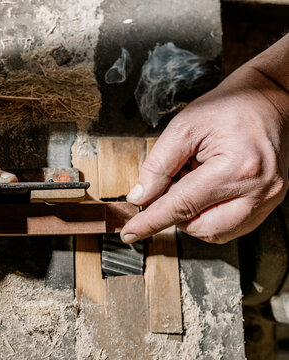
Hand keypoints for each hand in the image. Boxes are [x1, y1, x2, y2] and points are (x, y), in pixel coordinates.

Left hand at [121, 63, 288, 243]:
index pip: (183, 206)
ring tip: (194, 181)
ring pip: (216, 233)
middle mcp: (258, 190)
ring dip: (194, 215)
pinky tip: (207, 190)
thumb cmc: (228, 108)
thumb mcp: (183, 128)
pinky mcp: (269, 203)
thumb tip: (140, 197)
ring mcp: (268, 199)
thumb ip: (158, 166)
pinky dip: (210, 215)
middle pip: (201, 227)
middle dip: (176, 214)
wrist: (267, 99)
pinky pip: (231, 226)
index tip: (130, 233)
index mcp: (236, 168)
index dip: (151, 222)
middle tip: (173, 183)